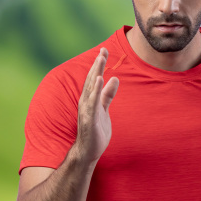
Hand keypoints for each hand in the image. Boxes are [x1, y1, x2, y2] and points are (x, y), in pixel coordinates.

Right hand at [75, 48, 119, 162]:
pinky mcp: (90, 119)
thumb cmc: (96, 130)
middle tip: (103, 50)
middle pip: (92, 79)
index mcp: (90, 99)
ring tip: (101, 60)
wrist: (88, 151)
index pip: (94, 78)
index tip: (104, 50)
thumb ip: (108, 94)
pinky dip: (96, 90)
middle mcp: (86, 102)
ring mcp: (87, 110)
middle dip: (98, 64)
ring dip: (96, 73)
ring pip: (91, 88)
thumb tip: (114, 78)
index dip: (99, 64)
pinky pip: (93, 102)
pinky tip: (99, 80)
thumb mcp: (104, 109)